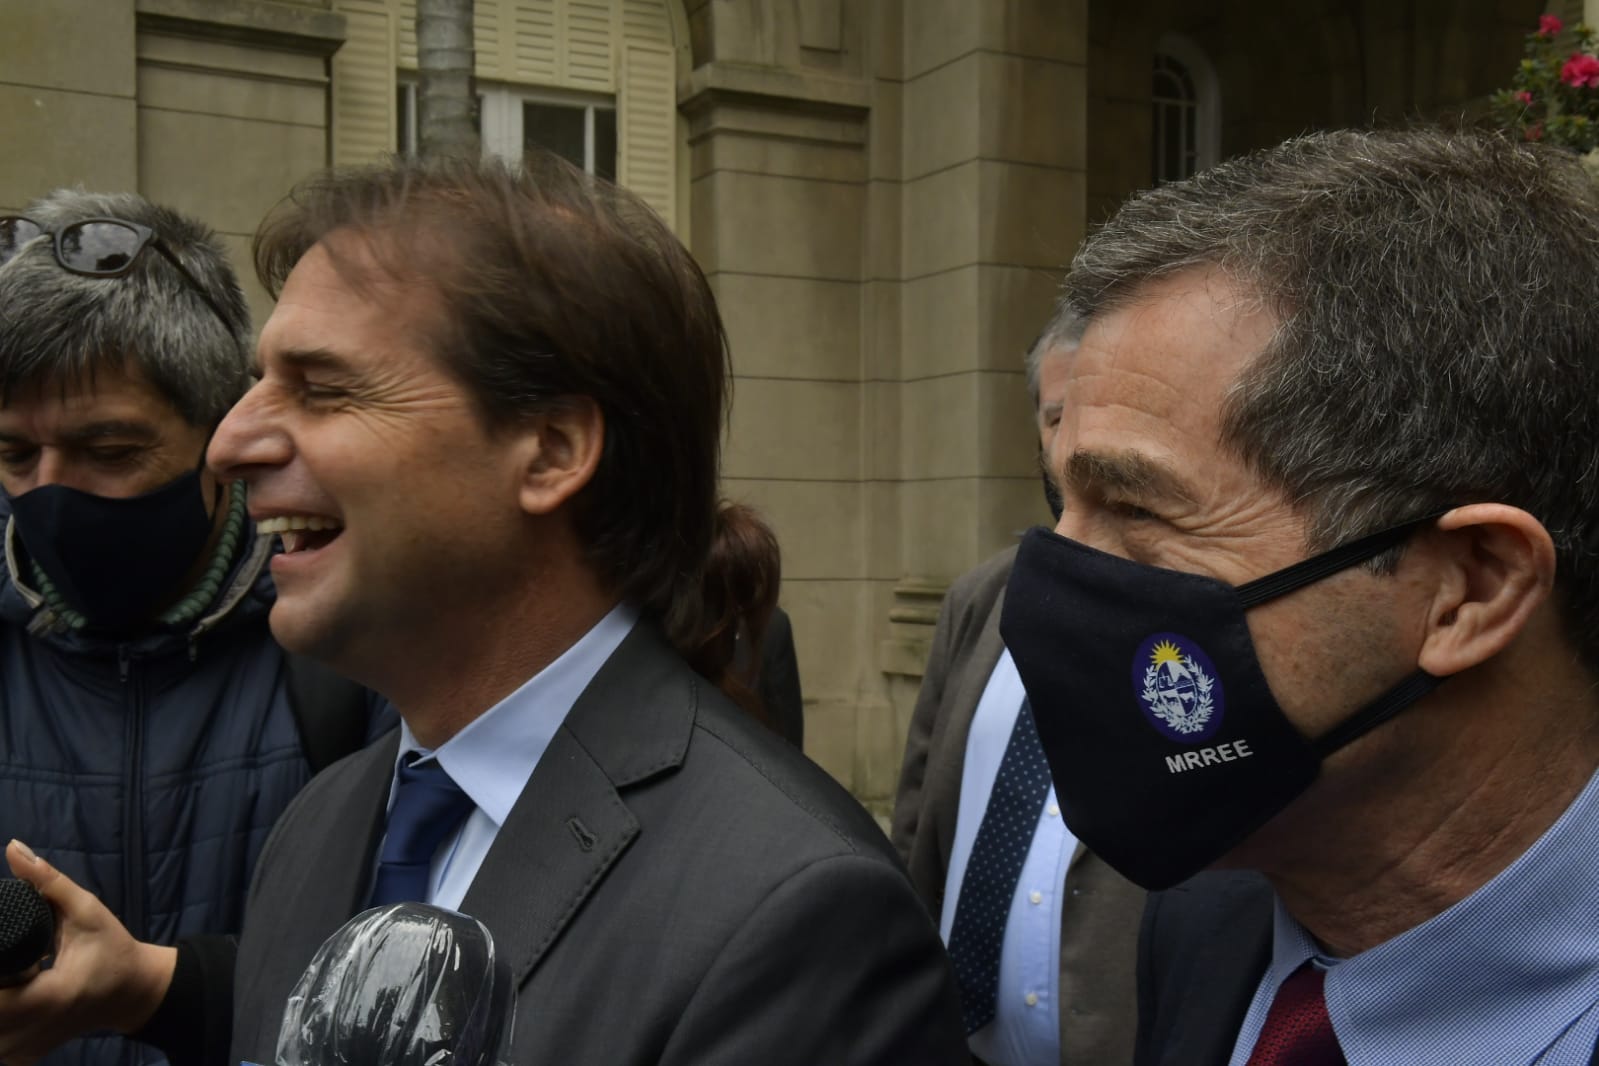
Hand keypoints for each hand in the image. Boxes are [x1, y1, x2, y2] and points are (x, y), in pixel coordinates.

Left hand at [0, 841, 174, 1064]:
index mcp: (51, 997)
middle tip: (6, 960)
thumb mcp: (87, 912)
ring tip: (8, 974)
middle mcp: (32, 1031)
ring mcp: (24, 1050)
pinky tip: (10, 993)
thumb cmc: (112, 949)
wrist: (132, 993)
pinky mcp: (21, 1056)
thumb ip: (48, 882)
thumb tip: (13, 848)